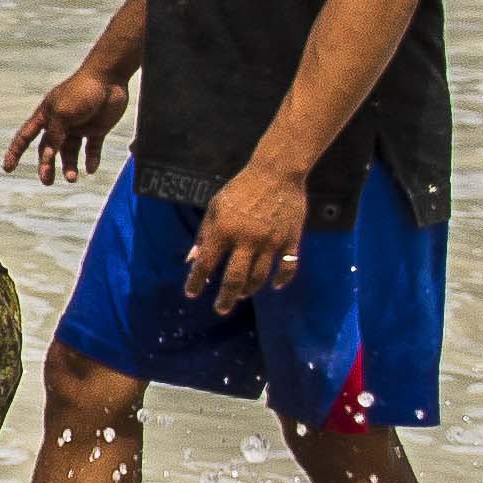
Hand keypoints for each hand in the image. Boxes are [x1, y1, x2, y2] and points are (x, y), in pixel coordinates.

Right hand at [4, 65, 126, 182]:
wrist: (110, 78)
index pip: (25, 137)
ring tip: (72, 178)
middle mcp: (60, 123)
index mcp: (46, 116)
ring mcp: (79, 127)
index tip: (8, 168)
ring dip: (69, 166)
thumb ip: (54, 136)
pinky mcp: (97, 129)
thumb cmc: (81, 92)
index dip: (15, 152)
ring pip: (70, 152)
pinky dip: (91, 160)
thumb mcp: (62, 114)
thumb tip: (48, 157)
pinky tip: (90, 169)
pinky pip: (92, 149)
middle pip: (48, 149)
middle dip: (46, 166)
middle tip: (47, 182)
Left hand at [184, 164, 309, 307]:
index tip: (191, 293)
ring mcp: (271, 242)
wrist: (276, 173)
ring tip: (242, 295)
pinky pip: (288, 267)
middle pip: (234, 278)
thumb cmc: (240, 189)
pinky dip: (281, 280)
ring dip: (249, 290)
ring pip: (259, 277)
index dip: (196, 281)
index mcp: (224, 230)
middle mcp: (246, 239)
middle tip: (221, 309)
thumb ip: (204, 234)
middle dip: (226, 298)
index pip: (206, 263)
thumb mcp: (215, 207)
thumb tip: (192, 259)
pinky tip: (274, 286)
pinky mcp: (291, 240)